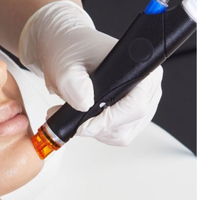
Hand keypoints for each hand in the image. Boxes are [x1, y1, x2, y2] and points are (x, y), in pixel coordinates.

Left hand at [19, 1, 162, 145]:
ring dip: (94, 130)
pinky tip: (84, 118)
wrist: (68, 53)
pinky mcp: (129, 116)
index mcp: (140, 69)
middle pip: (128, 124)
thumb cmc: (72, 52)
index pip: (135, 106)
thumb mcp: (65, 65)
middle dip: (95, 126)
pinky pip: (116, 135)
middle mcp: (146, 88)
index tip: (84, 124)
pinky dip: (96, 131)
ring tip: (73, 113)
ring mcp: (140, 104)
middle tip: (69, 115)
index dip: (108, 120)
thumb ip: (73, 83)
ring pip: (121, 134)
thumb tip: (85, 104)